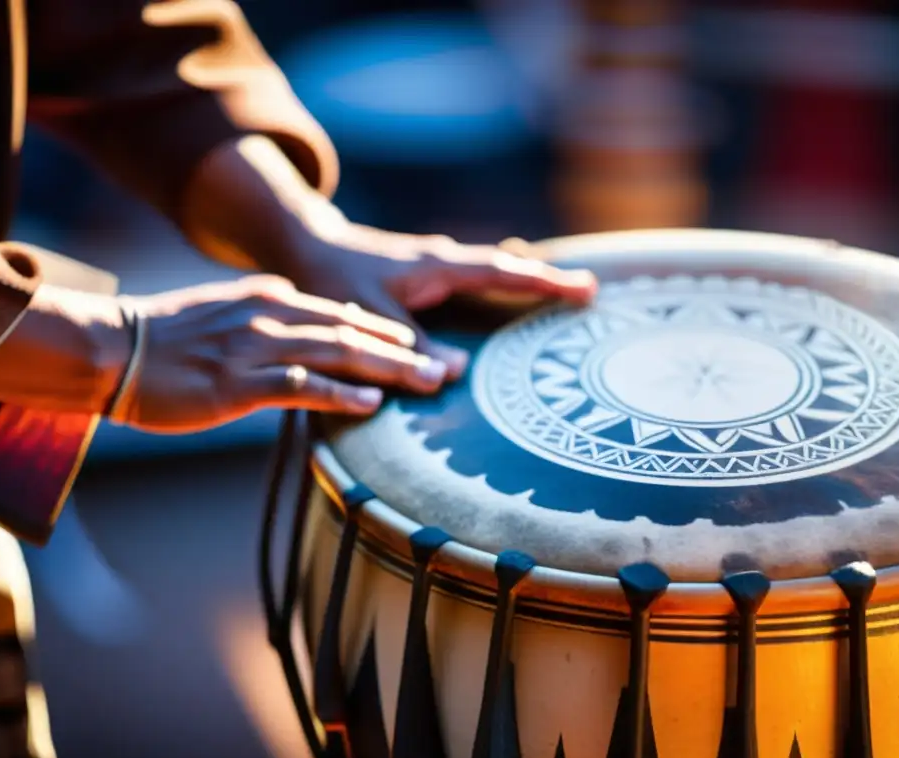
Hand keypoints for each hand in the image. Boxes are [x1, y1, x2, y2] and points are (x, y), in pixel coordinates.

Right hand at [123, 274, 451, 431]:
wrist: (112, 348)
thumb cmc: (170, 340)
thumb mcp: (230, 316)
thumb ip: (274, 322)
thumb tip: (314, 336)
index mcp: (270, 299)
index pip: (342, 313)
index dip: (386, 331)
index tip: (420, 346)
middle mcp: (271, 316)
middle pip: (352, 332)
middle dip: (403, 351)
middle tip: (446, 367)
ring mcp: (256, 347)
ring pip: (337, 354)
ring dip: (387, 369)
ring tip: (427, 382)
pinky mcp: (238, 382)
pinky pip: (300, 386)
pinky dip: (338, 394)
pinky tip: (369, 405)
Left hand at [282, 217, 598, 377]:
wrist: (308, 245)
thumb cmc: (331, 279)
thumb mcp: (365, 316)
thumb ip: (406, 345)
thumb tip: (456, 371)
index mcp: (435, 266)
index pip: (500, 273)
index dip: (541, 282)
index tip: (581, 290)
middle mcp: (444, 259)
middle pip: (508, 266)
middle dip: (549, 277)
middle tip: (591, 291)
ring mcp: (440, 262)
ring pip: (496, 267)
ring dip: (530, 277)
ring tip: (568, 290)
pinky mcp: (432, 270)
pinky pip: (480, 273)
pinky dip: (507, 279)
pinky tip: (518, 291)